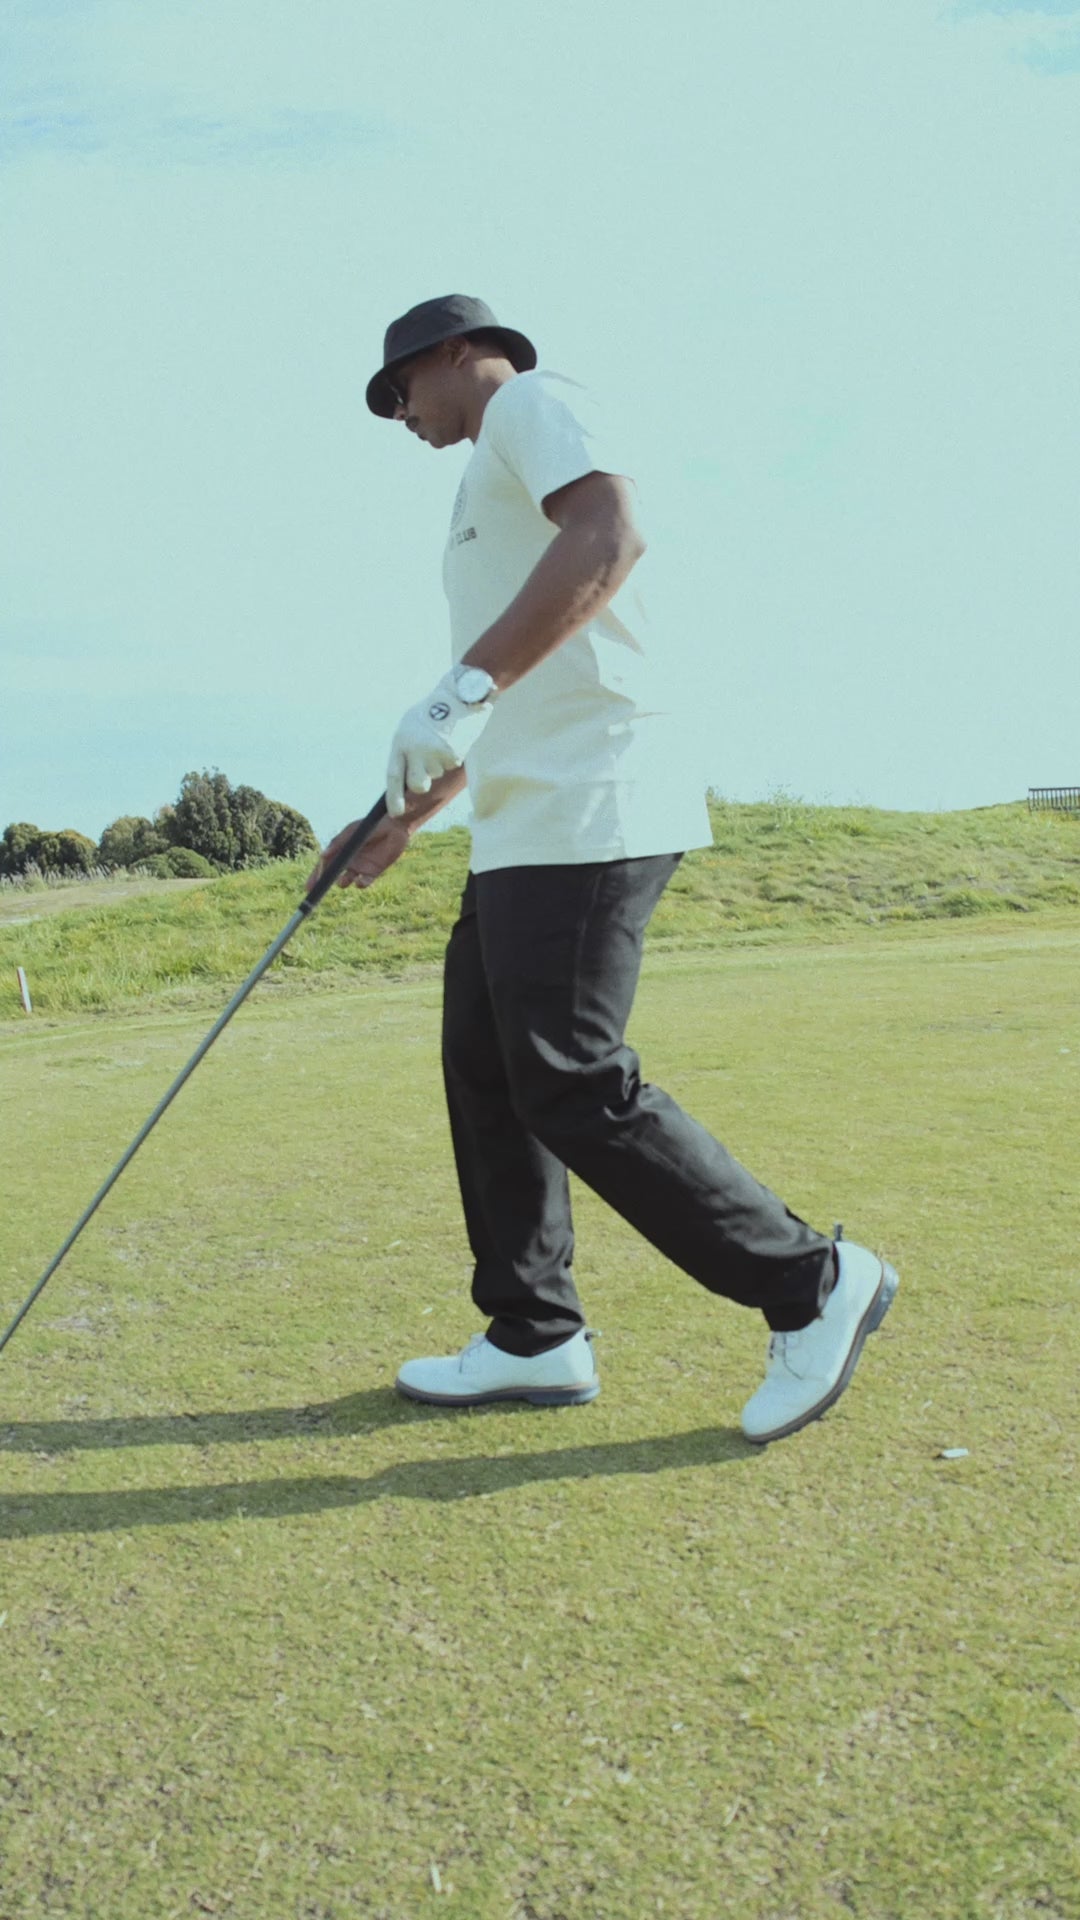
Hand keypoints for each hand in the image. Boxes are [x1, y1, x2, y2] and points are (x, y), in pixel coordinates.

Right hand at [305, 814, 411, 893]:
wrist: (394, 827)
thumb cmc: (371, 826)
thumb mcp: (352, 832)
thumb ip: (338, 843)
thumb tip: (322, 856)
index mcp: (341, 850)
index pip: (325, 865)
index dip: (316, 876)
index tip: (309, 887)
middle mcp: (348, 860)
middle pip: (332, 875)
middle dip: (323, 885)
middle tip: (316, 893)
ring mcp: (360, 867)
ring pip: (346, 880)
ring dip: (343, 883)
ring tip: (343, 881)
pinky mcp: (374, 872)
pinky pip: (364, 882)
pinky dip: (360, 884)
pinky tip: (359, 881)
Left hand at [386, 670, 493, 817]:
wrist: (460, 695)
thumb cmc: (434, 710)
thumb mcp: (411, 726)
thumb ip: (406, 750)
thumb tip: (405, 778)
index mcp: (401, 741)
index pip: (394, 776)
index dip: (394, 797)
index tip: (396, 812)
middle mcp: (416, 750)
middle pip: (417, 785)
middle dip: (422, 783)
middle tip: (427, 769)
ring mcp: (434, 754)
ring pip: (437, 773)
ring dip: (439, 762)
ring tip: (442, 739)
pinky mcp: (453, 755)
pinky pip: (451, 765)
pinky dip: (453, 755)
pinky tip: (453, 738)